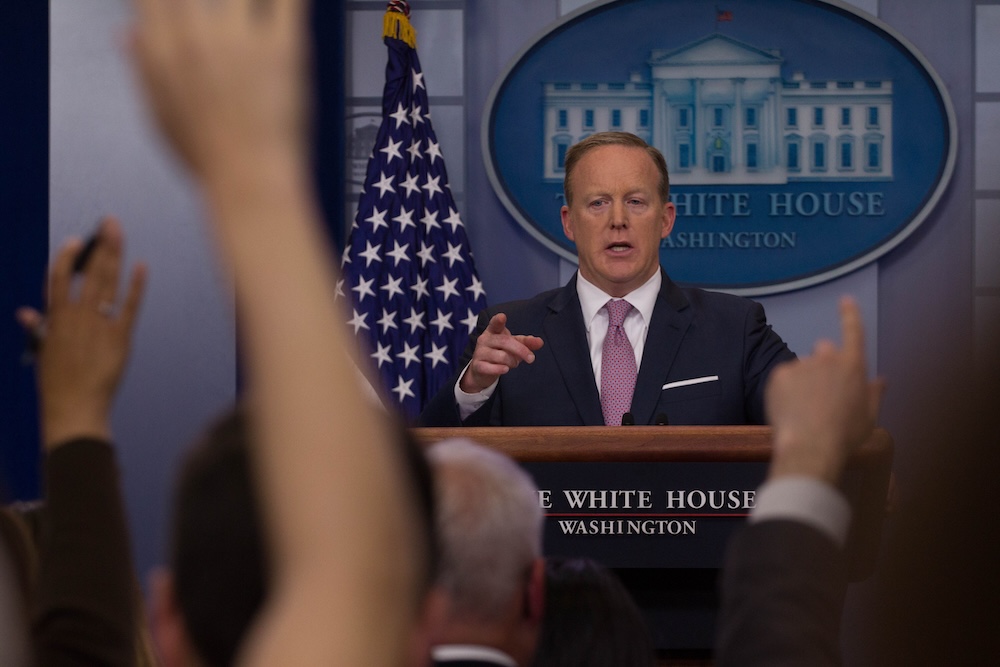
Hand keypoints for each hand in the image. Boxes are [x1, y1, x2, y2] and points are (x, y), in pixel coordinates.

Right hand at [18, 217, 146, 448]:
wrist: (73, 408)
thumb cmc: (56, 383)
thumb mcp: (43, 351)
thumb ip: (38, 327)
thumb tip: (24, 311)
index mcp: (54, 318)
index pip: (58, 278)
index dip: (67, 257)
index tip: (75, 240)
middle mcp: (75, 316)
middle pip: (89, 272)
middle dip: (100, 244)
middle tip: (111, 222)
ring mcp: (98, 325)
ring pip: (107, 282)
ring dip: (115, 254)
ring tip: (120, 233)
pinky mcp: (119, 337)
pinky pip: (129, 306)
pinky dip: (135, 286)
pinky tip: (141, 266)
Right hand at [129, 0, 308, 177]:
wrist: (250, 181)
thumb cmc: (207, 156)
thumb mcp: (159, 114)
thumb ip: (142, 66)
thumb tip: (126, 33)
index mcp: (162, 48)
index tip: (180, 5)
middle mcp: (197, 34)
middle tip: (227, 14)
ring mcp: (241, 38)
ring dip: (248, 2)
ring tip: (254, 10)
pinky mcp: (284, 47)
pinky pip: (290, 1)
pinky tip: (292, 3)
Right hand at [459, 313, 543, 393]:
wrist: (482, 370)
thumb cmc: (500, 352)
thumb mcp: (514, 345)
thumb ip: (527, 342)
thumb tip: (540, 342)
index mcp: (493, 331)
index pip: (495, 324)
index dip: (498, 320)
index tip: (502, 316)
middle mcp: (484, 339)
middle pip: (505, 342)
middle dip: (521, 350)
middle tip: (531, 359)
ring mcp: (479, 352)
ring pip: (501, 356)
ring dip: (512, 362)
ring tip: (512, 364)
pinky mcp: (477, 365)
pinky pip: (490, 368)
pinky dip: (500, 369)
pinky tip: (505, 369)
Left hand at [765, 297, 884, 484]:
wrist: (810, 447)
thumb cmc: (845, 436)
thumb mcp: (869, 417)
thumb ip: (873, 393)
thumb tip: (880, 379)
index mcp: (853, 365)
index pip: (853, 331)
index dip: (850, 314)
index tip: (845, 300)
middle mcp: (827, 358)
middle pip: (824, 350)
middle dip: (823, 364)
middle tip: (821, 393)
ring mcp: (802, 364)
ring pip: (802, 368)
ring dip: (803, 381)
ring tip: (804, 410)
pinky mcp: (779, 374)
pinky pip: (783, 378)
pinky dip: (785, 390)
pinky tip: (789, 409)